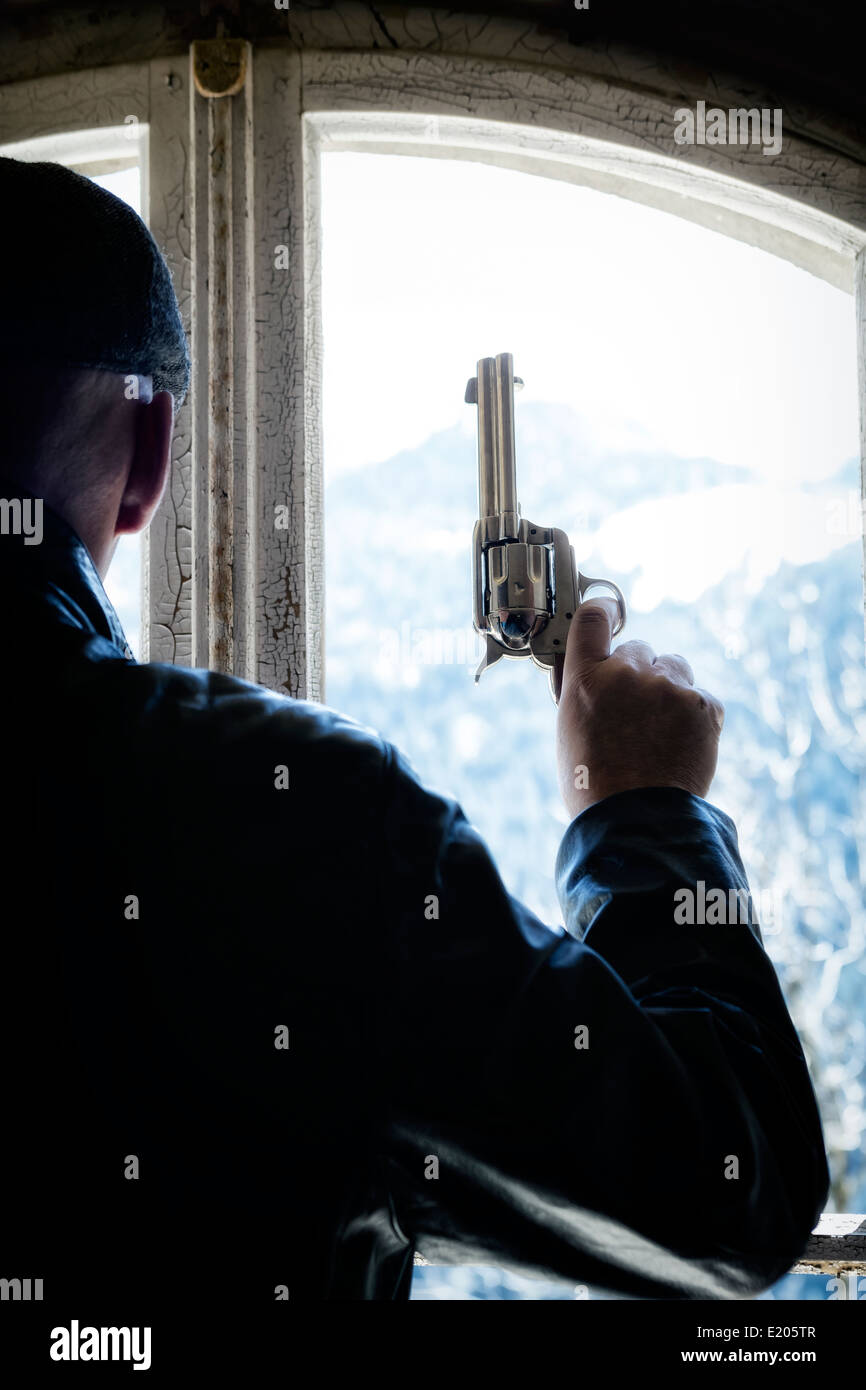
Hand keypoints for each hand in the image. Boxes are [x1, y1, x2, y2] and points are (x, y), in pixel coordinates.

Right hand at [554, 598, 724, 816]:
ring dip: (668, 689)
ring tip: (659, 731)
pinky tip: (680, 743)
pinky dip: (694, 714)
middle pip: (639, 650)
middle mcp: (628, 673)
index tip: (610, 613)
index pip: (592, 618)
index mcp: (585, 678)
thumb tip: (600, 671)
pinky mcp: (704, 704)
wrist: (638, 822)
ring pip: (674, 668)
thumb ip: (586, 691)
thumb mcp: (571, 730)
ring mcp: (669, 687)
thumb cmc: (594, 783)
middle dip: (638, 673)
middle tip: (633, 713)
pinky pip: (700, 695)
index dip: (603, 611)